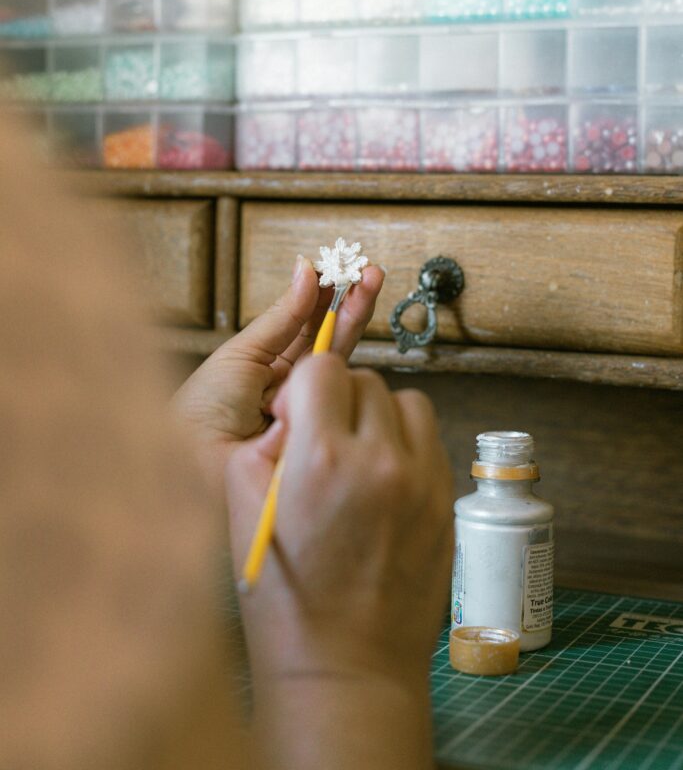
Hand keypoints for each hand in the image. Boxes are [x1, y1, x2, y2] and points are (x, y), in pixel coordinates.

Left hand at [173, 256, 383, 484]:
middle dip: (350, 301)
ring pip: (341, 354)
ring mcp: (310, 402)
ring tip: (368, 281)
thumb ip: (282, 316)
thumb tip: (306, 272)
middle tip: (366, 271)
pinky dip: (350, 346)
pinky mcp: (323, 422)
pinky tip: (353, 314)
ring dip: (356, 314)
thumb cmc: (203, 409)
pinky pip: (341, 385)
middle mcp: (296, 382)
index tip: (338, 268)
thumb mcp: (243, 352)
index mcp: (273, 363)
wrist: (191, 458)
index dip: (324, 295)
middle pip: (330, 335)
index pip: (307, 323)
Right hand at [227, 353, 453, 690]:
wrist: (345, 669)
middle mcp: (381, 460)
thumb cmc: (283, 600)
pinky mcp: (446, 502)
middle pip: (366, 380)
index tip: (293, 417)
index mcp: (322, 458)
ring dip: (379, 415)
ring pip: (406, 402)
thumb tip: (291, 412)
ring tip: (359, 455)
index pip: (323, 368)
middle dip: (338, 399)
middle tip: (322, 440)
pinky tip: (383, 480)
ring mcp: (423, 481)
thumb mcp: (240, 512)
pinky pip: (430, 440)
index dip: (302, 387)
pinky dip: (406, 444)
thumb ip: (262, 444)